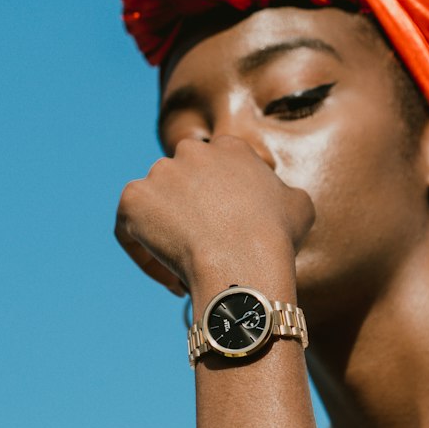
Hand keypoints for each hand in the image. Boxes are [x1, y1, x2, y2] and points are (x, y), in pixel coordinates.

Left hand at [115, 136, 314, 299]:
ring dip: (167, 238)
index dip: (219, 207)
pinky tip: (170, 279)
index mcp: (230, 148)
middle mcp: (191, 151)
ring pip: (155, 208)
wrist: (243, 260)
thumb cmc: (276, 238)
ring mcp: (159, 173)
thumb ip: (282, 193)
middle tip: (204, 253)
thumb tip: (279, 199)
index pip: (217, 173)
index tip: (225, 234)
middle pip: (184, 187)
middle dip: (190, 218)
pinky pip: (129, 229)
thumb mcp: (299, 206)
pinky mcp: (133, 198)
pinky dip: (145, 256)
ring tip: (186, 273)